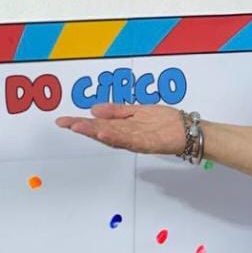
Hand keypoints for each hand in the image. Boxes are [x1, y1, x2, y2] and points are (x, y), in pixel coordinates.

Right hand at [55, 102, 185, 155]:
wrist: (188, 131)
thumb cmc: (165, 122)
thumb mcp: (137, 111)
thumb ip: (116, 111)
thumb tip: (93, 110)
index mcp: (123, 127)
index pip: (97, 124)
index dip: (80, 122)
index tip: (63, 121)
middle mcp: (127, 135)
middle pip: (101, 131)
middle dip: (83, 127)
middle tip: (65, 124)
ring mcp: (137, 139)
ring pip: (112, 136)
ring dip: (95, 132)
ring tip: (79, 127)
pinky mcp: (148, 142)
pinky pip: (130, 140)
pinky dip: (116, 137)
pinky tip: (104, 132)